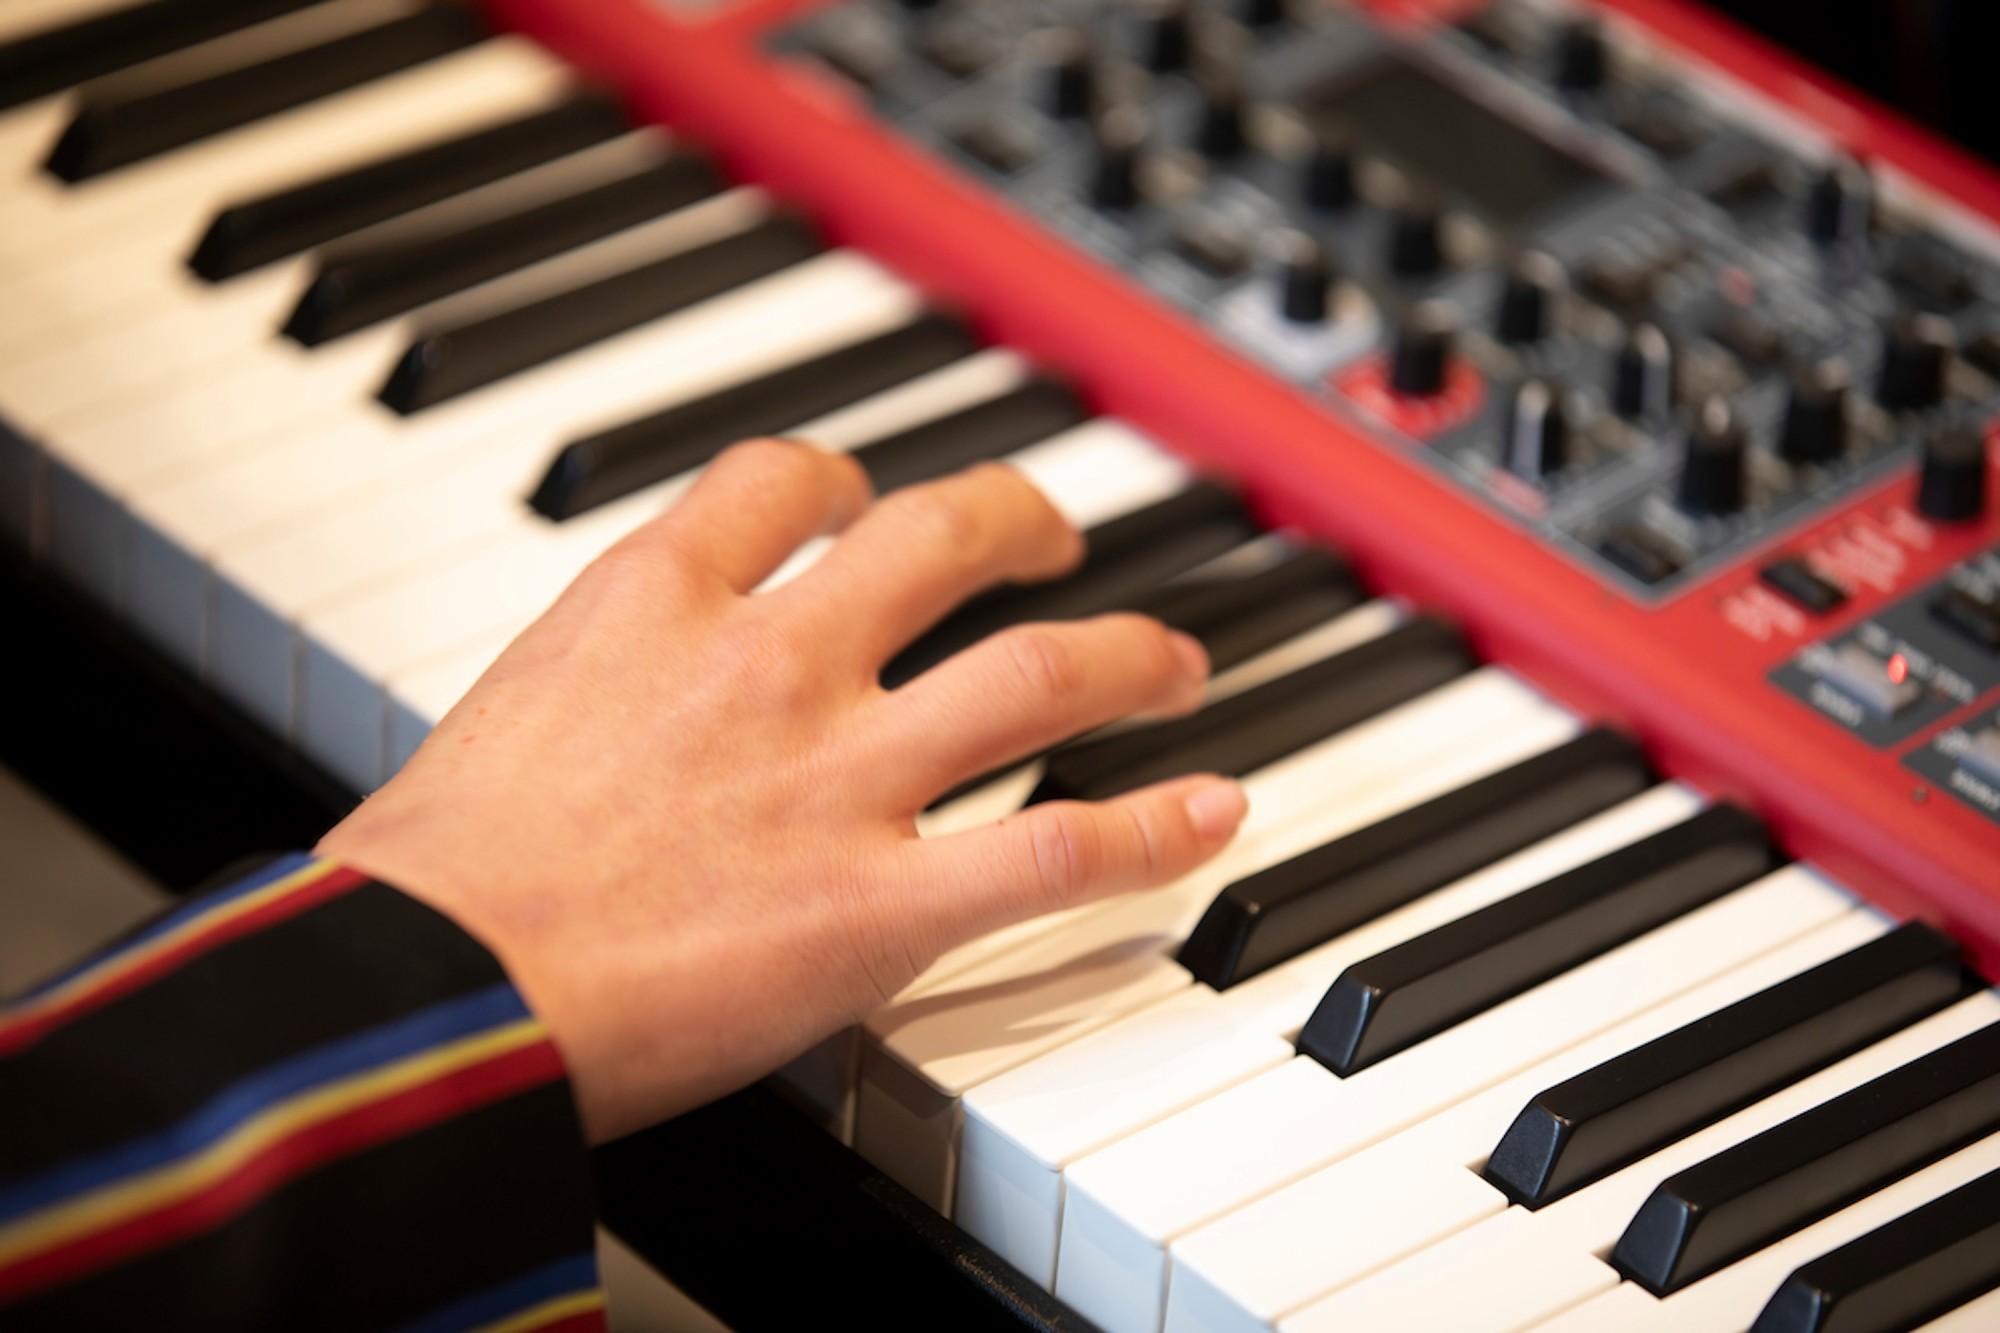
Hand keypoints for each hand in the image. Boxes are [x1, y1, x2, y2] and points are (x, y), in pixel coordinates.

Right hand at [318, 440, 1247, 1141]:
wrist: (427, 1000)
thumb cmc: (432, 885)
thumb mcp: (497, 717)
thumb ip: (597, 680)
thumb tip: (618, 692)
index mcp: (657, 602)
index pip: (782, 479)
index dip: (847, 478)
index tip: (868, 498)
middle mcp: (768, 663)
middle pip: (939, 539)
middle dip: (1018, 521)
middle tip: (1053, 536)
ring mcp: (837, 779)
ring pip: (1031, 672)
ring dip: (1124, 654)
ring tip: (1172, 662)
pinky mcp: (878, 904)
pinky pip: (1056, 845)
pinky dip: (1154, 827)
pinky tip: (1213, 812)